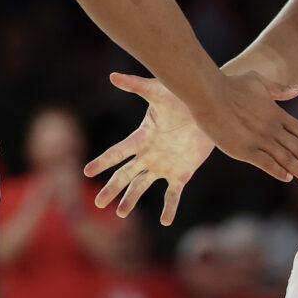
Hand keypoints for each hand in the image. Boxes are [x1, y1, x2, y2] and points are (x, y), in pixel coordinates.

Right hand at [85, 73, 221, 224]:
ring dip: (131, 199)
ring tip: (121, 214)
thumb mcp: (158, 91)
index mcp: (142, 137)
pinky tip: (166, 221)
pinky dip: (170, 207)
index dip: (103, 162)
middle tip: (99, 204)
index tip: (87, 172)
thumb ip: (136, 85)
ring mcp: (165, 165)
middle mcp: (150, 154)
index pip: (118, 152)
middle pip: (126, 174)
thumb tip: (112, 75)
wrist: (211, 109)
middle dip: (112, 188)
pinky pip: (173, 194)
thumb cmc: (182, 97)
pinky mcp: (182, 173)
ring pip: (143, 186)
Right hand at [190, 72, 297, 183]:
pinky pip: (266, 164)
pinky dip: (278, 171)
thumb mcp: (259, 81)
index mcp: (277, 113)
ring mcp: (260, 140)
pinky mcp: (245, 150)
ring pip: (286, 158)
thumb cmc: (231, 85)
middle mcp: (272, 128)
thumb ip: (280, 89)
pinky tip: (287, 178)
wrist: (209, 95)